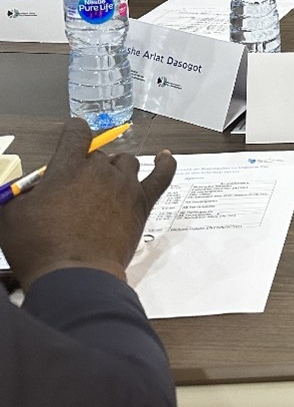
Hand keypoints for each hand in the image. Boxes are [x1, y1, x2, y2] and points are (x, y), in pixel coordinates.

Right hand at [0, 119, 177, 286]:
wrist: (74, 274)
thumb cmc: (40, 248)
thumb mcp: (12, 214)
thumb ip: (22, 192)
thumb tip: (30, 188)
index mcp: (68, 166)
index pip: (76, 133)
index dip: (74, 131)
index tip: (73, 133)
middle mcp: (100, 170)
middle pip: (99, 154)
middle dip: (86, 167)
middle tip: (75, 191)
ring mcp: (125, 185)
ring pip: (126, 162)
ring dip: (115, 169)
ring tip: (103, 187)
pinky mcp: (142, 203)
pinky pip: (161, 175)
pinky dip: (166, 164)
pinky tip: (165, 157)